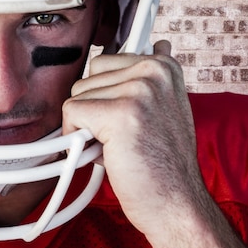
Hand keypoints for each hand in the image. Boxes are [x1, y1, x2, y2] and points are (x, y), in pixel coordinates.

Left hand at [62, 41, 247, 247]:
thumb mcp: (166, 107)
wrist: (176, 204)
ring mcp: (138, 90)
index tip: (122, 118)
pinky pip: (71, 113)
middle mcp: (153, 70)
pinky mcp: (120, 113)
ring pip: (76, 96)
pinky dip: (75, 139)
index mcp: (163, 65)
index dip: (102, 97)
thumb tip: (158, 43)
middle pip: (86, 79)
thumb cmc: (163, 162)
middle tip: (121, 138)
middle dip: (93, 112)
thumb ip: (151, 78)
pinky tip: (105, 154)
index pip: (102, 63)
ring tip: (118, 147)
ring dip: (87, 127)